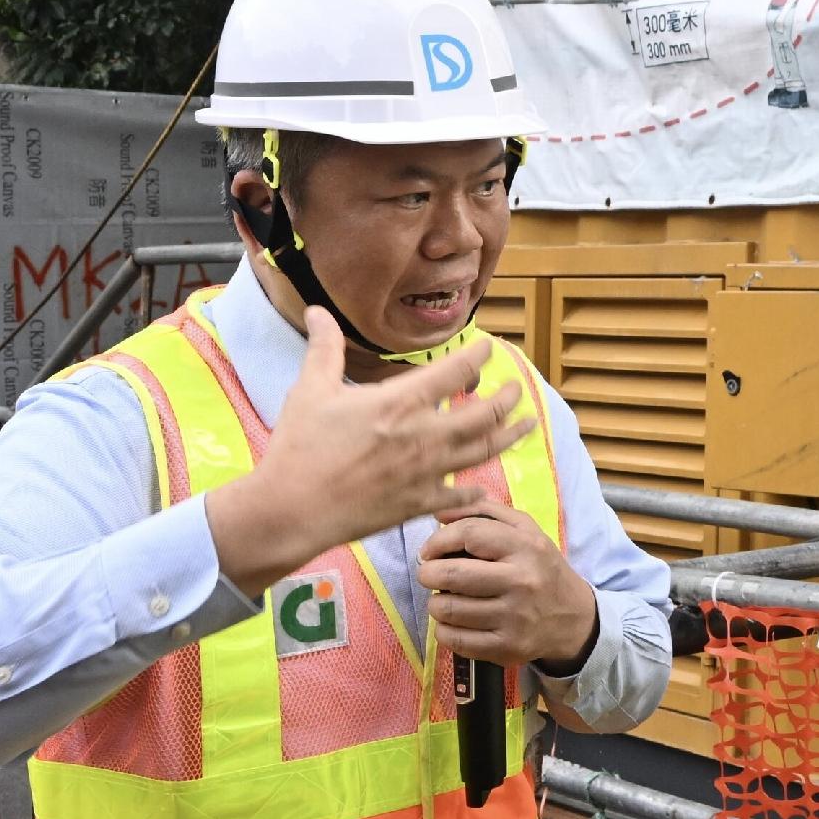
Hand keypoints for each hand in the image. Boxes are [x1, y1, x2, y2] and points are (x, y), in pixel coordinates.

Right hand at [204, 315, 538, 593]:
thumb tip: (316, 310)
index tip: (488, 349)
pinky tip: (483, 485)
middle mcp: (422, 435)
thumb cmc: (299, 447)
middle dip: (507, 398)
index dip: (478, 356)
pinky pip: (461, 496)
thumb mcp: (310, 390)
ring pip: (484, 451)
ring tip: (527, 425)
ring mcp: (425, 472)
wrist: (291, 509)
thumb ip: (324, 348)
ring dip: (510, 436)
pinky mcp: (418, 503)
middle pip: (485, 413)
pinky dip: (476, 490)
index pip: (456, 370)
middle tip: (517, 389)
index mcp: (400, 402)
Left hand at [421, 485, 600, 668]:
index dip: (438, 540)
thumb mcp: (525, 530)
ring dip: (436, 603)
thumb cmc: (540, 568)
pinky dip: (444, 630)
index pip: (469, 534)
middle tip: (430, 574)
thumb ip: (484, 512)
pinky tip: (453, 622)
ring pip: (448, 609)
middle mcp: (522, 582)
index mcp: (526, 547)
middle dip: (429, 573)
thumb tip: (439, 511)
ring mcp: (514, 619)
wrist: (573, 618)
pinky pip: (455, 640)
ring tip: (445, 598)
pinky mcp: (507, 648)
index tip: (429, 550)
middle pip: (453, 575)